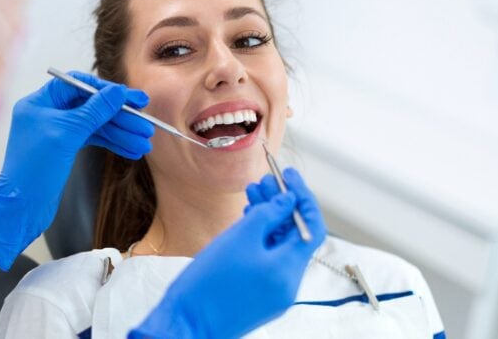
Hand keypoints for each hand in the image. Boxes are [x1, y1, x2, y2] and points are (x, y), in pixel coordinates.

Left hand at [0, 71, 153, 269]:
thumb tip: (117, 92)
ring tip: (144, 143)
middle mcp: (48, 113)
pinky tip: (131, 151)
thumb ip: (95, 110)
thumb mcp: (68, 133)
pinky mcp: (64, 150)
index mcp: (40, 102)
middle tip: (145, 125)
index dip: (108, 90)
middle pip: (91, 106)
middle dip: (120, 117)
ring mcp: (56, 132)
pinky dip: (111, 144)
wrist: (21, 207)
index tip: (132, 98)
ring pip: (95, 126)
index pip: (79, 85)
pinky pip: (92, 140)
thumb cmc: (35, 168)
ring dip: (120, 133)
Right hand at [130, 168, 325, 338]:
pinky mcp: (258, 295)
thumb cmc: (209, 284)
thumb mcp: (239, 238)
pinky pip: (266, 260)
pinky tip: (246, 219)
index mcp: (288, 269)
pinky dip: (260, 238)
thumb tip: (288, 201)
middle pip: (293, 235)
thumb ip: (268, 214)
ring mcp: (273, 291)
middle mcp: (287, 282)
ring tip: (252, 193)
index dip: (302, 197)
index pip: (310, 226)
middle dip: (281, 205)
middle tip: (265, 181)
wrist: (187, 322)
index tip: (290, 176)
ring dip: (268, 219)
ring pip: (278, 246)